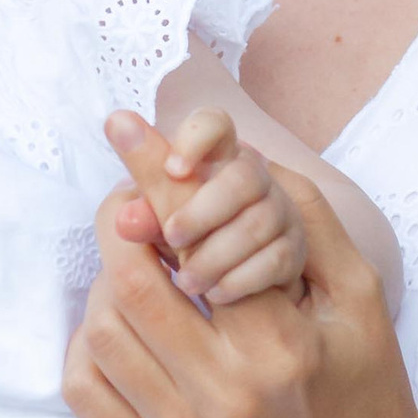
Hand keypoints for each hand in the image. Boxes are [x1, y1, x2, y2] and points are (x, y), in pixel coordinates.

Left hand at [65, 123, 417, 417]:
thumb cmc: (367, 391)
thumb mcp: (361, 296)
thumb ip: (302, 220)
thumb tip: (227, 156)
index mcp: (280, 350)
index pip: (193, 242)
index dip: (153, 178)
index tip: (125, 130)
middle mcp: (226, 399)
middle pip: (132, 285)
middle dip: (122, 224)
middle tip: (132, 204)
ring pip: (103, 333)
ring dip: (108, 283)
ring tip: (138, 267)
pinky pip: (86, 393)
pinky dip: (90, 344)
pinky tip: (123, 325)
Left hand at [104, 103, 309, 305]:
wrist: (234, 279)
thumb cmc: (189, 237)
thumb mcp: (164, 223)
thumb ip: (145, 217)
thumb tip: (124, 220)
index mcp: (216, 157)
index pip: (215, 123)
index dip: (197, 137)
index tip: (173, 169)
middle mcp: (254, 178)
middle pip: (243, 177)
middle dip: (203, 211)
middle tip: (172, 238)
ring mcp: (279, 213)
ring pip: (258, 223)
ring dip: (217, 254)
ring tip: (186, 282)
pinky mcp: (293, 250)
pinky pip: (276, 260)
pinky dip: (241, 279)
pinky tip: (216, 294)